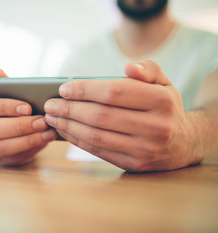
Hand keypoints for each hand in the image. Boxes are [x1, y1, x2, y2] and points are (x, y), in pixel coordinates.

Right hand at [0, 69, 56, 165]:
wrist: (14, 130)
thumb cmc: (11, 108)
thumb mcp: (8, 94)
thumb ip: (4, 84)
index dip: (4, 107)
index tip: (27, 107)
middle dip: (19, 126)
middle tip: (41, 121)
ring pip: (2, 146)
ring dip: (27, 139)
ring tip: (47, 131)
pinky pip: (13, 157)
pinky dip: (31, 148)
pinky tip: (46, 139)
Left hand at [44, 60, 201, 171]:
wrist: (183, 143)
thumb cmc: (165, 107)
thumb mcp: (163, 83)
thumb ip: (147, 70)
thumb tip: (127, 67)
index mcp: (161, 100)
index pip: (114, 92)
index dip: (84, 90)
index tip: (63, 88)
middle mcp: (156, 127)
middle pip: (100, 116)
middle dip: (69, 109)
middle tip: (49, 104)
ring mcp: (145, 149)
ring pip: (96, 136)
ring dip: (68, 126)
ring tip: (52, 118)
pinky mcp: (134, 165)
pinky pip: (99, 151)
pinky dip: (77, 140)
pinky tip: (65, 131)